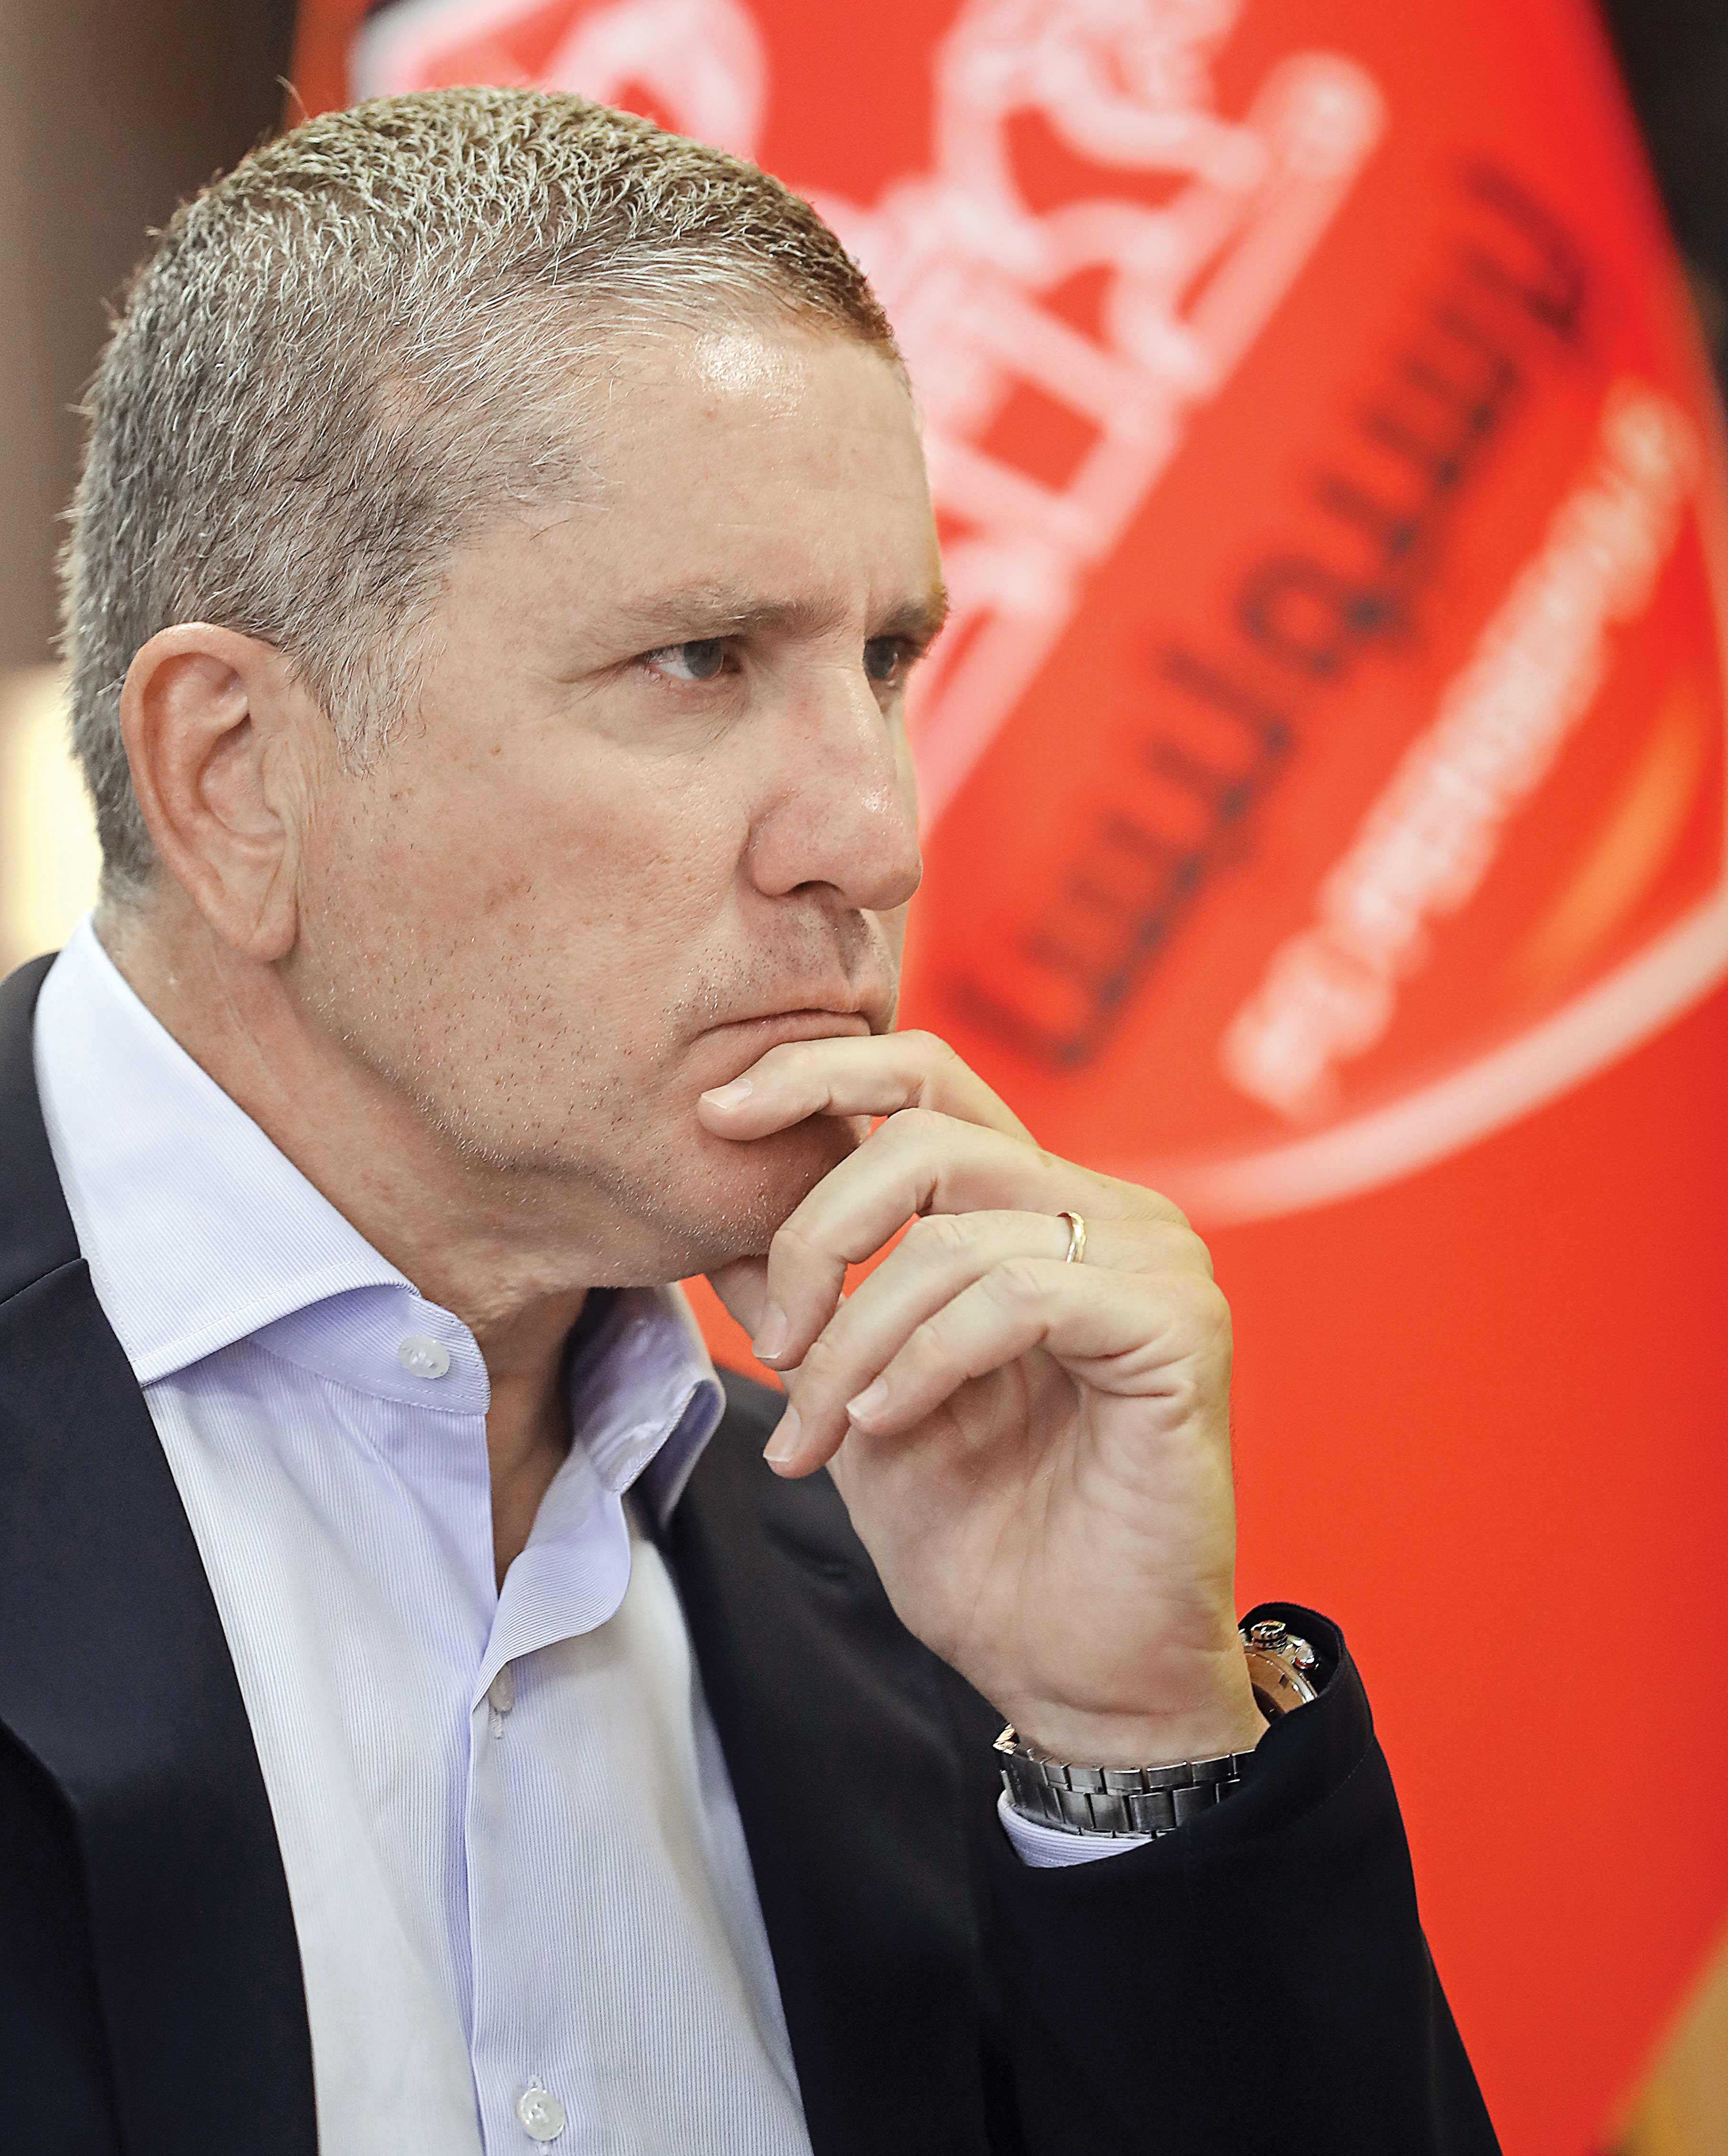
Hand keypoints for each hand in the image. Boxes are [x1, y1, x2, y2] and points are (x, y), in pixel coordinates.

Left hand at [698, 1033, 1265, 1768]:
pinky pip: (1017, 1294)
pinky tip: (887, 1424)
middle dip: (815, 1233)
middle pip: (925, 1134)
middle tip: (770, 1344)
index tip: (716, 1117)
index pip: (929, 1079)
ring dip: (858, 1337)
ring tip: (824, 1428)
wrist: (1077, 1675)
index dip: (820, 1072)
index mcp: (1034, 1209)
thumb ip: (815, 1306)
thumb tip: (721, 1227)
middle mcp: (1103, 1209)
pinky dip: (926, 1360)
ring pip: (956, 1232)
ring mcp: (1152, 1259)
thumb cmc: (982, 1543)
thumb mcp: (858, 1399)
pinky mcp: (1180, 1324)